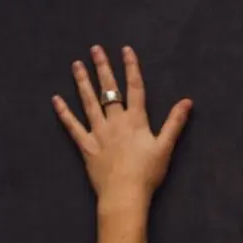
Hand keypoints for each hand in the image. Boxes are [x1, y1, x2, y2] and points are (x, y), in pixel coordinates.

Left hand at [52, 44, 192, 214]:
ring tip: (76, 65)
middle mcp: (115, 121)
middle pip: (108, 90)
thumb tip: (187, 101)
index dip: (131, 67)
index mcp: (136, 120)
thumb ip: (175, 123)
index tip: (125, 49)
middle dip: (102, 68)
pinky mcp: (86, 146)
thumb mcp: (166, 147)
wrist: (125, 194)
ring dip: (82, 82)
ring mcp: (98, 132)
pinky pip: (72, 126)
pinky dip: (64, 113)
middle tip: (95, 49)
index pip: (134, 88)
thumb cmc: (147, 173)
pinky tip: (56, 100)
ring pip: (89, 102)